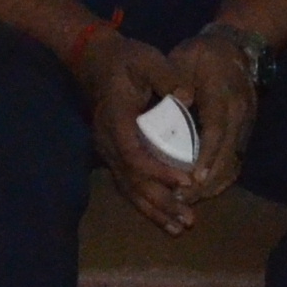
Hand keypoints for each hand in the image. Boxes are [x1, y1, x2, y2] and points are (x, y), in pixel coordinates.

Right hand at [74, 25, 207, 235]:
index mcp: (116, 119)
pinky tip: (165, 219)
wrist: (97, 61)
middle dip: (161, 201)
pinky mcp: (114, 156)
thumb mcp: (148, 59)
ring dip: (154, 210)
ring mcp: (108, 151)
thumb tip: (188, 97)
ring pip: (129, 188)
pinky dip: (146, 204)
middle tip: (189, 218)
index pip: (135, 154)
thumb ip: (168, 76)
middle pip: (132, 180)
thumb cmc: (126, 59)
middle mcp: (108, 142)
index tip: (186, 181)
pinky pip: (128, 185)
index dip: (159, 171)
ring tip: (180, 227)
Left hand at [165, 24, 260, 205]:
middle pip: (229, 154)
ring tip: (189, 200)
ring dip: (214, 185)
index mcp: (223, 93)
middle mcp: (240, 112)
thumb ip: (174, 81)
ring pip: (235, 162)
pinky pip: (236, 161)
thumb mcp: (182, 59)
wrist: (234, 49)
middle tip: (183, 198)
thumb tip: (174, 103)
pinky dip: (221, 179)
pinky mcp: (245, 132)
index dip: (206, 155)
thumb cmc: (200, 55)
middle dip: (208, 181)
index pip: (217, 130)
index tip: (193, 178)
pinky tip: (202, 191)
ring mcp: (246, 124)